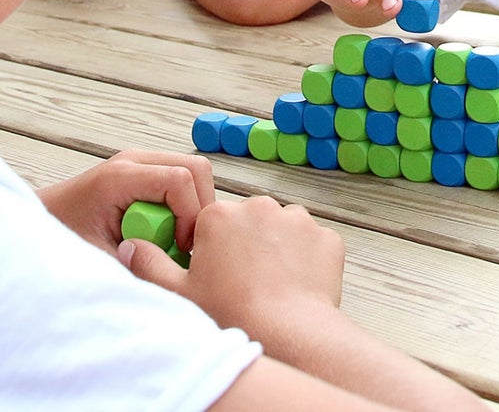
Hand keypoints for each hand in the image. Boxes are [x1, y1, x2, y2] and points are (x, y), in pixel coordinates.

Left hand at [38, 149, 214, 254]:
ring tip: (173, 239)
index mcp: (120, 177)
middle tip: (184, 243)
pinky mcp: (146, 170)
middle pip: (196, 168)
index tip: (180, 247)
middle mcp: (135, 160)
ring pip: (194, 172)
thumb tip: (174, 274)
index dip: (190, 215)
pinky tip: (166, 229)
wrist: (43, 220)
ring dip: (193, 207)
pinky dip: (184, 205)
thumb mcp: (98, 258)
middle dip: (199, 208)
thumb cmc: (62, 236)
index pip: (180, 179)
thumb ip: (135, 262)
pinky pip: (183, 179)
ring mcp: (142, 162)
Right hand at [119, 196, 344, 351]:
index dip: (212, 248)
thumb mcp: (178, 293)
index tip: (216, 272)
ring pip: (283, 230)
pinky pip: (313, 244)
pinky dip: (307, 261)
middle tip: (243, 282)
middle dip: (246, 244)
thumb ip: (150, 264)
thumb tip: (129, 246)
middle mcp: (259, 206)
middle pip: (249, 221)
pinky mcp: (326, 236)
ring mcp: (297, 219)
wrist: (289, 334)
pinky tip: (297, 286)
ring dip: (278, 249)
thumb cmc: (231, 314)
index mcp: (220, 214)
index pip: (212, 222)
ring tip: (271, 286)